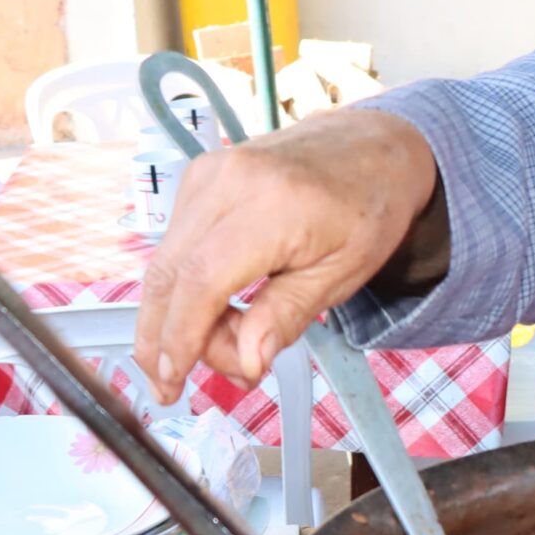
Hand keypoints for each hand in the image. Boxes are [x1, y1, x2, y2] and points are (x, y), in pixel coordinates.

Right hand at [134, 106, 437, 402]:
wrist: (371, 146)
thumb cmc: (367, 209)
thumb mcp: (343, 275)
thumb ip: (287, 316)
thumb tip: (246, 362)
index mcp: (273, 207)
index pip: (201, 281)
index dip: (180, 338)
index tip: (173, 382)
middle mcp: (228, 183)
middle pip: (169, 275)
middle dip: (163, 340)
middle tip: (175, 387)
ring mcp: (207, 175)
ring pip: (163, 264)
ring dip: (177, 319)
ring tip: (226, 351)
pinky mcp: (197, 178)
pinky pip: (174, 245)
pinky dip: (185, 289)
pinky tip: (220, 314)